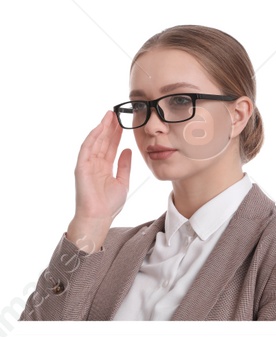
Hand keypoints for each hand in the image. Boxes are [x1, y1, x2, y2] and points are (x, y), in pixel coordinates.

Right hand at [66, 111, 132, 253]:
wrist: (99, 217)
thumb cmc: (110, 204)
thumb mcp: (123, 181)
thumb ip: (125, 165)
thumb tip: (128, 150)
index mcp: (105, 167)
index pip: (111, 146)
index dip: (116, 134)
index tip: (124, 122)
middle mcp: (95, 164)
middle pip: (103, 141)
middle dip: (110, 127)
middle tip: (117, 113)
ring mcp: (87, 165)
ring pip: (95, 142)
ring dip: (102, 128)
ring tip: (109, 116)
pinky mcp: (81, 167)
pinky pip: (86, 149)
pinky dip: (92, 138)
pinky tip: (99, 128)